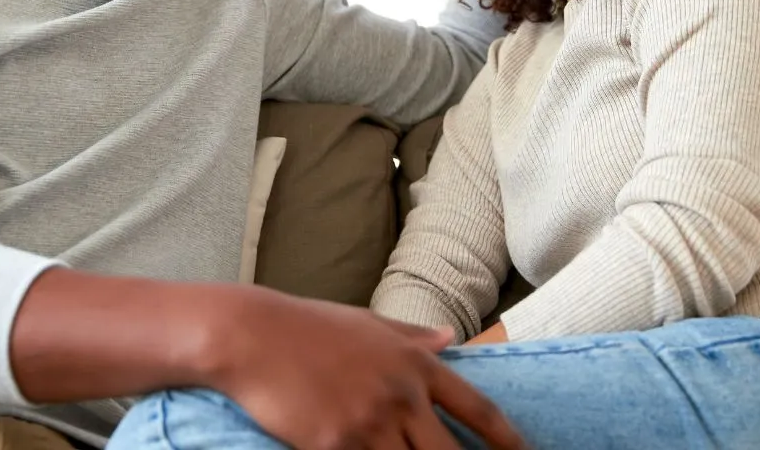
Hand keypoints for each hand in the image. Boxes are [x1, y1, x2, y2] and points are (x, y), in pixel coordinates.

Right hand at [201, 288, 526, 449]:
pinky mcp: (334, 446)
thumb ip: (413, 337)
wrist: (252, 335)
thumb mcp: (367, 323)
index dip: (507, 439)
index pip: (477, 407)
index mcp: (414, 362)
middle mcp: (400, 394)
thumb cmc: (306, 326)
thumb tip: (451, 339)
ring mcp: (369, 423)